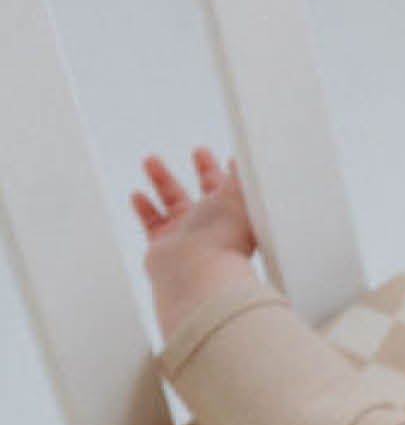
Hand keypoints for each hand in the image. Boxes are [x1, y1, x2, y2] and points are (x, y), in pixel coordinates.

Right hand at [132, 150, 258, 331]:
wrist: (198, 273)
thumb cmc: (224, 239)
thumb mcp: (240, 196)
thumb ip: (242, 174)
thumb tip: (247, 156)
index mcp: (233, 216)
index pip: (234, 189)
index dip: (232, 172)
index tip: (230, 156)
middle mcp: (212, 226)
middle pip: (208, 194)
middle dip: (204, 170)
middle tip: (199, 151)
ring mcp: (187, 236)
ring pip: (173, 202)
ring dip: (162, 180)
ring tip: (151, 159)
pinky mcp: (163, 246)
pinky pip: (151, 223)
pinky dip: (144, 207)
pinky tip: (137, 194)